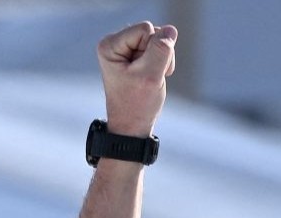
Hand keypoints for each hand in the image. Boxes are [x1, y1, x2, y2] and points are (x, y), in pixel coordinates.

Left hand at [97, 21, 177, 136]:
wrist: (132, 126)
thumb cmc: (137, 104)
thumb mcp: (151, 76)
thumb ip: (161, 50)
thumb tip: (170, 30)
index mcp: (110, 45)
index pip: (146, 29)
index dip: (153, 50)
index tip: (144, 73)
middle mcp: (115, 42)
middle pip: (153, 32)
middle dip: (158, 55)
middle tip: (148, 78)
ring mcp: (126, 47)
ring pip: (159, 39)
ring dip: (162, 59)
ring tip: (150, 78)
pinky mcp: (137, 53)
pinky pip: (161, 46)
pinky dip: (162, 62)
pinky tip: (152, 76)